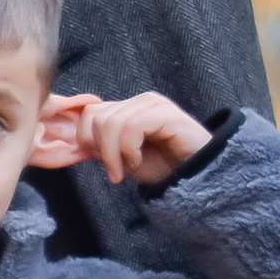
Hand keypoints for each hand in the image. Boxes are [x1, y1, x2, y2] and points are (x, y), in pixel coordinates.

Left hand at [31, 90, 213, 186]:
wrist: (198, 177)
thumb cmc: (165, 168)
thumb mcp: (125, 159)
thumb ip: (103, 148)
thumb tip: (81, 143)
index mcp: (127, 109)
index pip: (89, 113)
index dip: (86, 140)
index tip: (103, 166)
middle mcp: (139, 101)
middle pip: (96, 117)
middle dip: (99, 150)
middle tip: (115, 173)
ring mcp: (152, 104)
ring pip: (110, 122)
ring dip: (114, 154)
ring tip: (129, 169)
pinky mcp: (164, 112)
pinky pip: (131, 126)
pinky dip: (128, 149)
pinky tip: (138, 161)